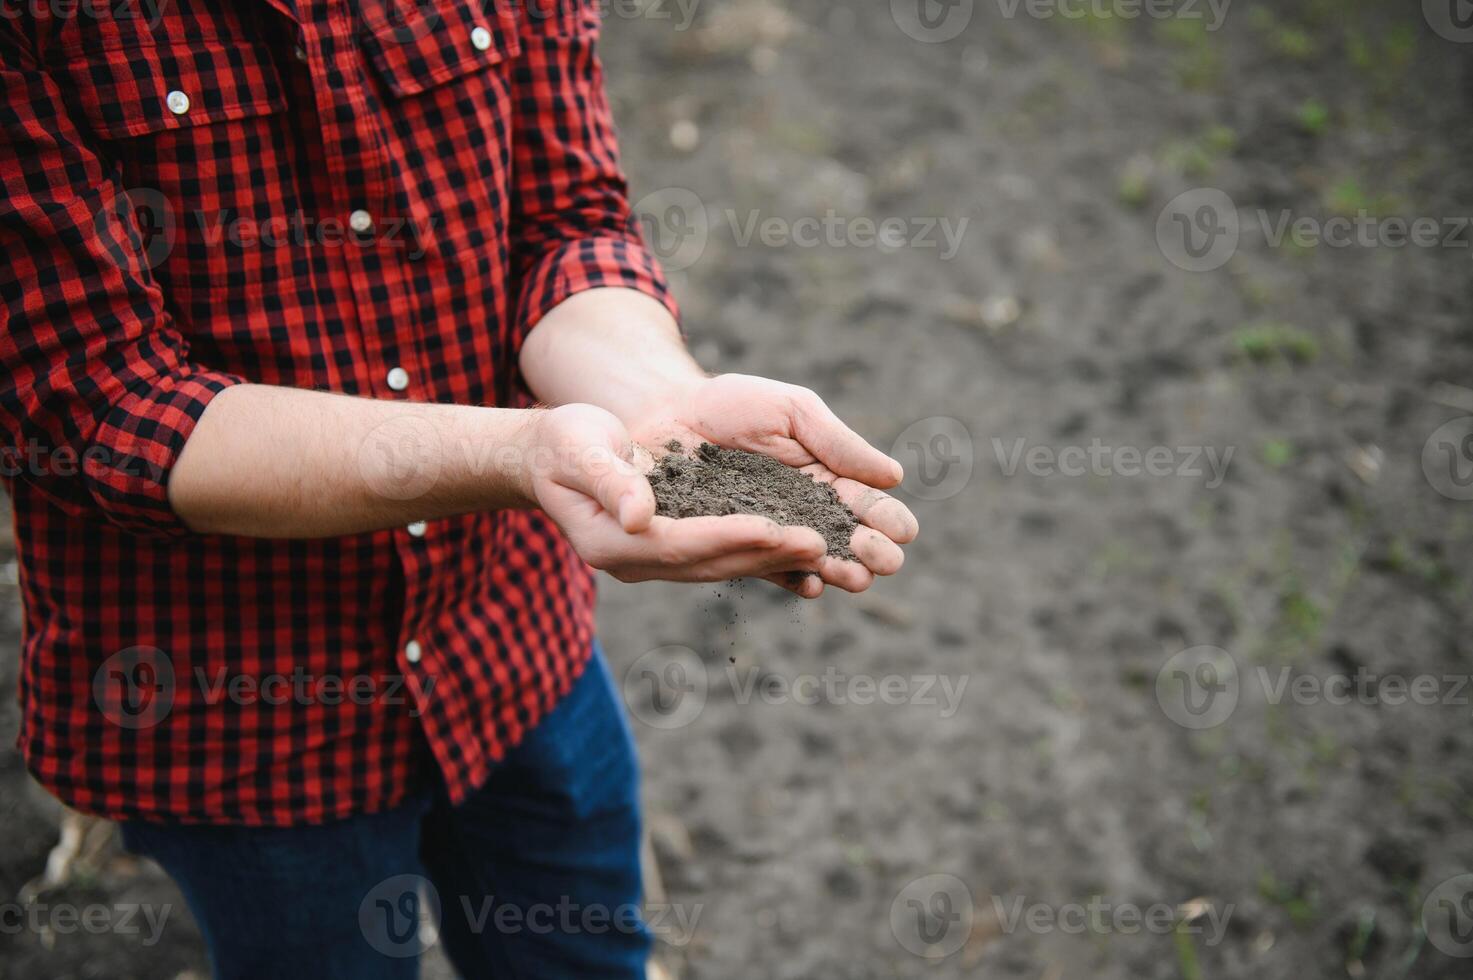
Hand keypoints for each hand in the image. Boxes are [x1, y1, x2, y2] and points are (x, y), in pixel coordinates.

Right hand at [526, 403, 830, 583]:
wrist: (555, 455)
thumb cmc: (564, 443)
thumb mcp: (579, 449)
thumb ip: (609, 481)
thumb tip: (638, 516)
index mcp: (608, 541)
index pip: (677, 544)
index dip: (726, 537)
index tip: (772, 529)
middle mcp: (634, 560)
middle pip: (707, 561)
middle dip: (763, 554)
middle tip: (818, 544)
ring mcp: (653, 560)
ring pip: (720, 563)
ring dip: (770, 559)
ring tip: (821, 548)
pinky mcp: (672, 549)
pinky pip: (720, 556)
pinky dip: (759, 555)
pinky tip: (800, 551)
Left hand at [626, 374, 919, 597]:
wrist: (667, 414)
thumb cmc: (733, 405)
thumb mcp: (793, 411)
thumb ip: (839, 444)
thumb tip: (895, 477)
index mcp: (832, 479)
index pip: (876, 511)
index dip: (892, 524)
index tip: (894, 529)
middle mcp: (810, 514)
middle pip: (859, 549)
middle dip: (875, 555)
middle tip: (869, 549)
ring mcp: (777, 536)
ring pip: (823, 567)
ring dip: (844, 574)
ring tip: (849, 572)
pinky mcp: (740, 551)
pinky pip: (773, 577)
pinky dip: (797, 583)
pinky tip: (810, 583)